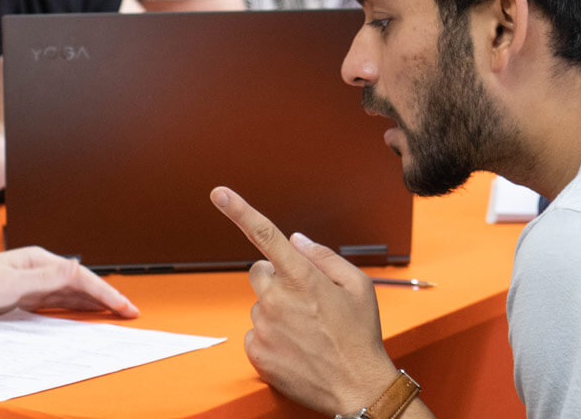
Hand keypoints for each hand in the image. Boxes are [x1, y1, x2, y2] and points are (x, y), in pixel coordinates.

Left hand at [0, 246, 139, 319]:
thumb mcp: (13, 281)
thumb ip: (47, 277)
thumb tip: (79, 271)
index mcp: (38, 260)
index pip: (81, 275)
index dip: (105, 291)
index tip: (123, 306)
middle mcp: (38, 268)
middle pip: (81, 282)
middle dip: (107, 296)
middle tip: (129, 311)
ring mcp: (31, 281)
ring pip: (72, 292)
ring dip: (95, 300)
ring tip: (116, 311)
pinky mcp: (23, 295)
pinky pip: (58, 300)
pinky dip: (76, 305)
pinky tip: (84, 311)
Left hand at [211, 187, 398, 414]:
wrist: (357, 386)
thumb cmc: (360, 335)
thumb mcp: (357, 286)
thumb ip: (323, 256)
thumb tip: (296, 240)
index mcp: (302, 277)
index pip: (266, 235)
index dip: (240, 210)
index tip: (219, 194)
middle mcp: (277, 299)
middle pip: (259, 272)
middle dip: (276, 278)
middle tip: (304, 299)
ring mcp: (263, 327)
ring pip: (260, 305)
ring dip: (277, 311)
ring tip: (308, 330)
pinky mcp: (256, 351)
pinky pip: (255, 333)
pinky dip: (271, 337)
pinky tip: (296, 346)